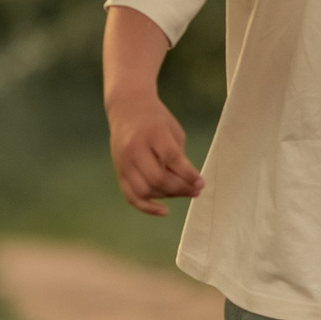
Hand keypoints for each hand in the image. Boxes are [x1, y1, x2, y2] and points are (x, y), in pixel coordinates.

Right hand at [109, 93, 202, 216]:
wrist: (127, 108)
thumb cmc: (156, 119)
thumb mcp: (172, 131)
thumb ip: (178, 156)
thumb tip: (186, 184)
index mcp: (153, 133)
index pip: (171, 158)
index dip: (188, 174)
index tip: (201, 182)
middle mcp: (135, 148)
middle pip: (157, 178)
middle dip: (180, 188)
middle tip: (196, 190)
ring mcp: (124, 162)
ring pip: (145, 190)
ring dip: (167, 196)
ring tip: (183, 192)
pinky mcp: (119, 172)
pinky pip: (130, 195)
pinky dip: (146, 207)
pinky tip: (164, 211)